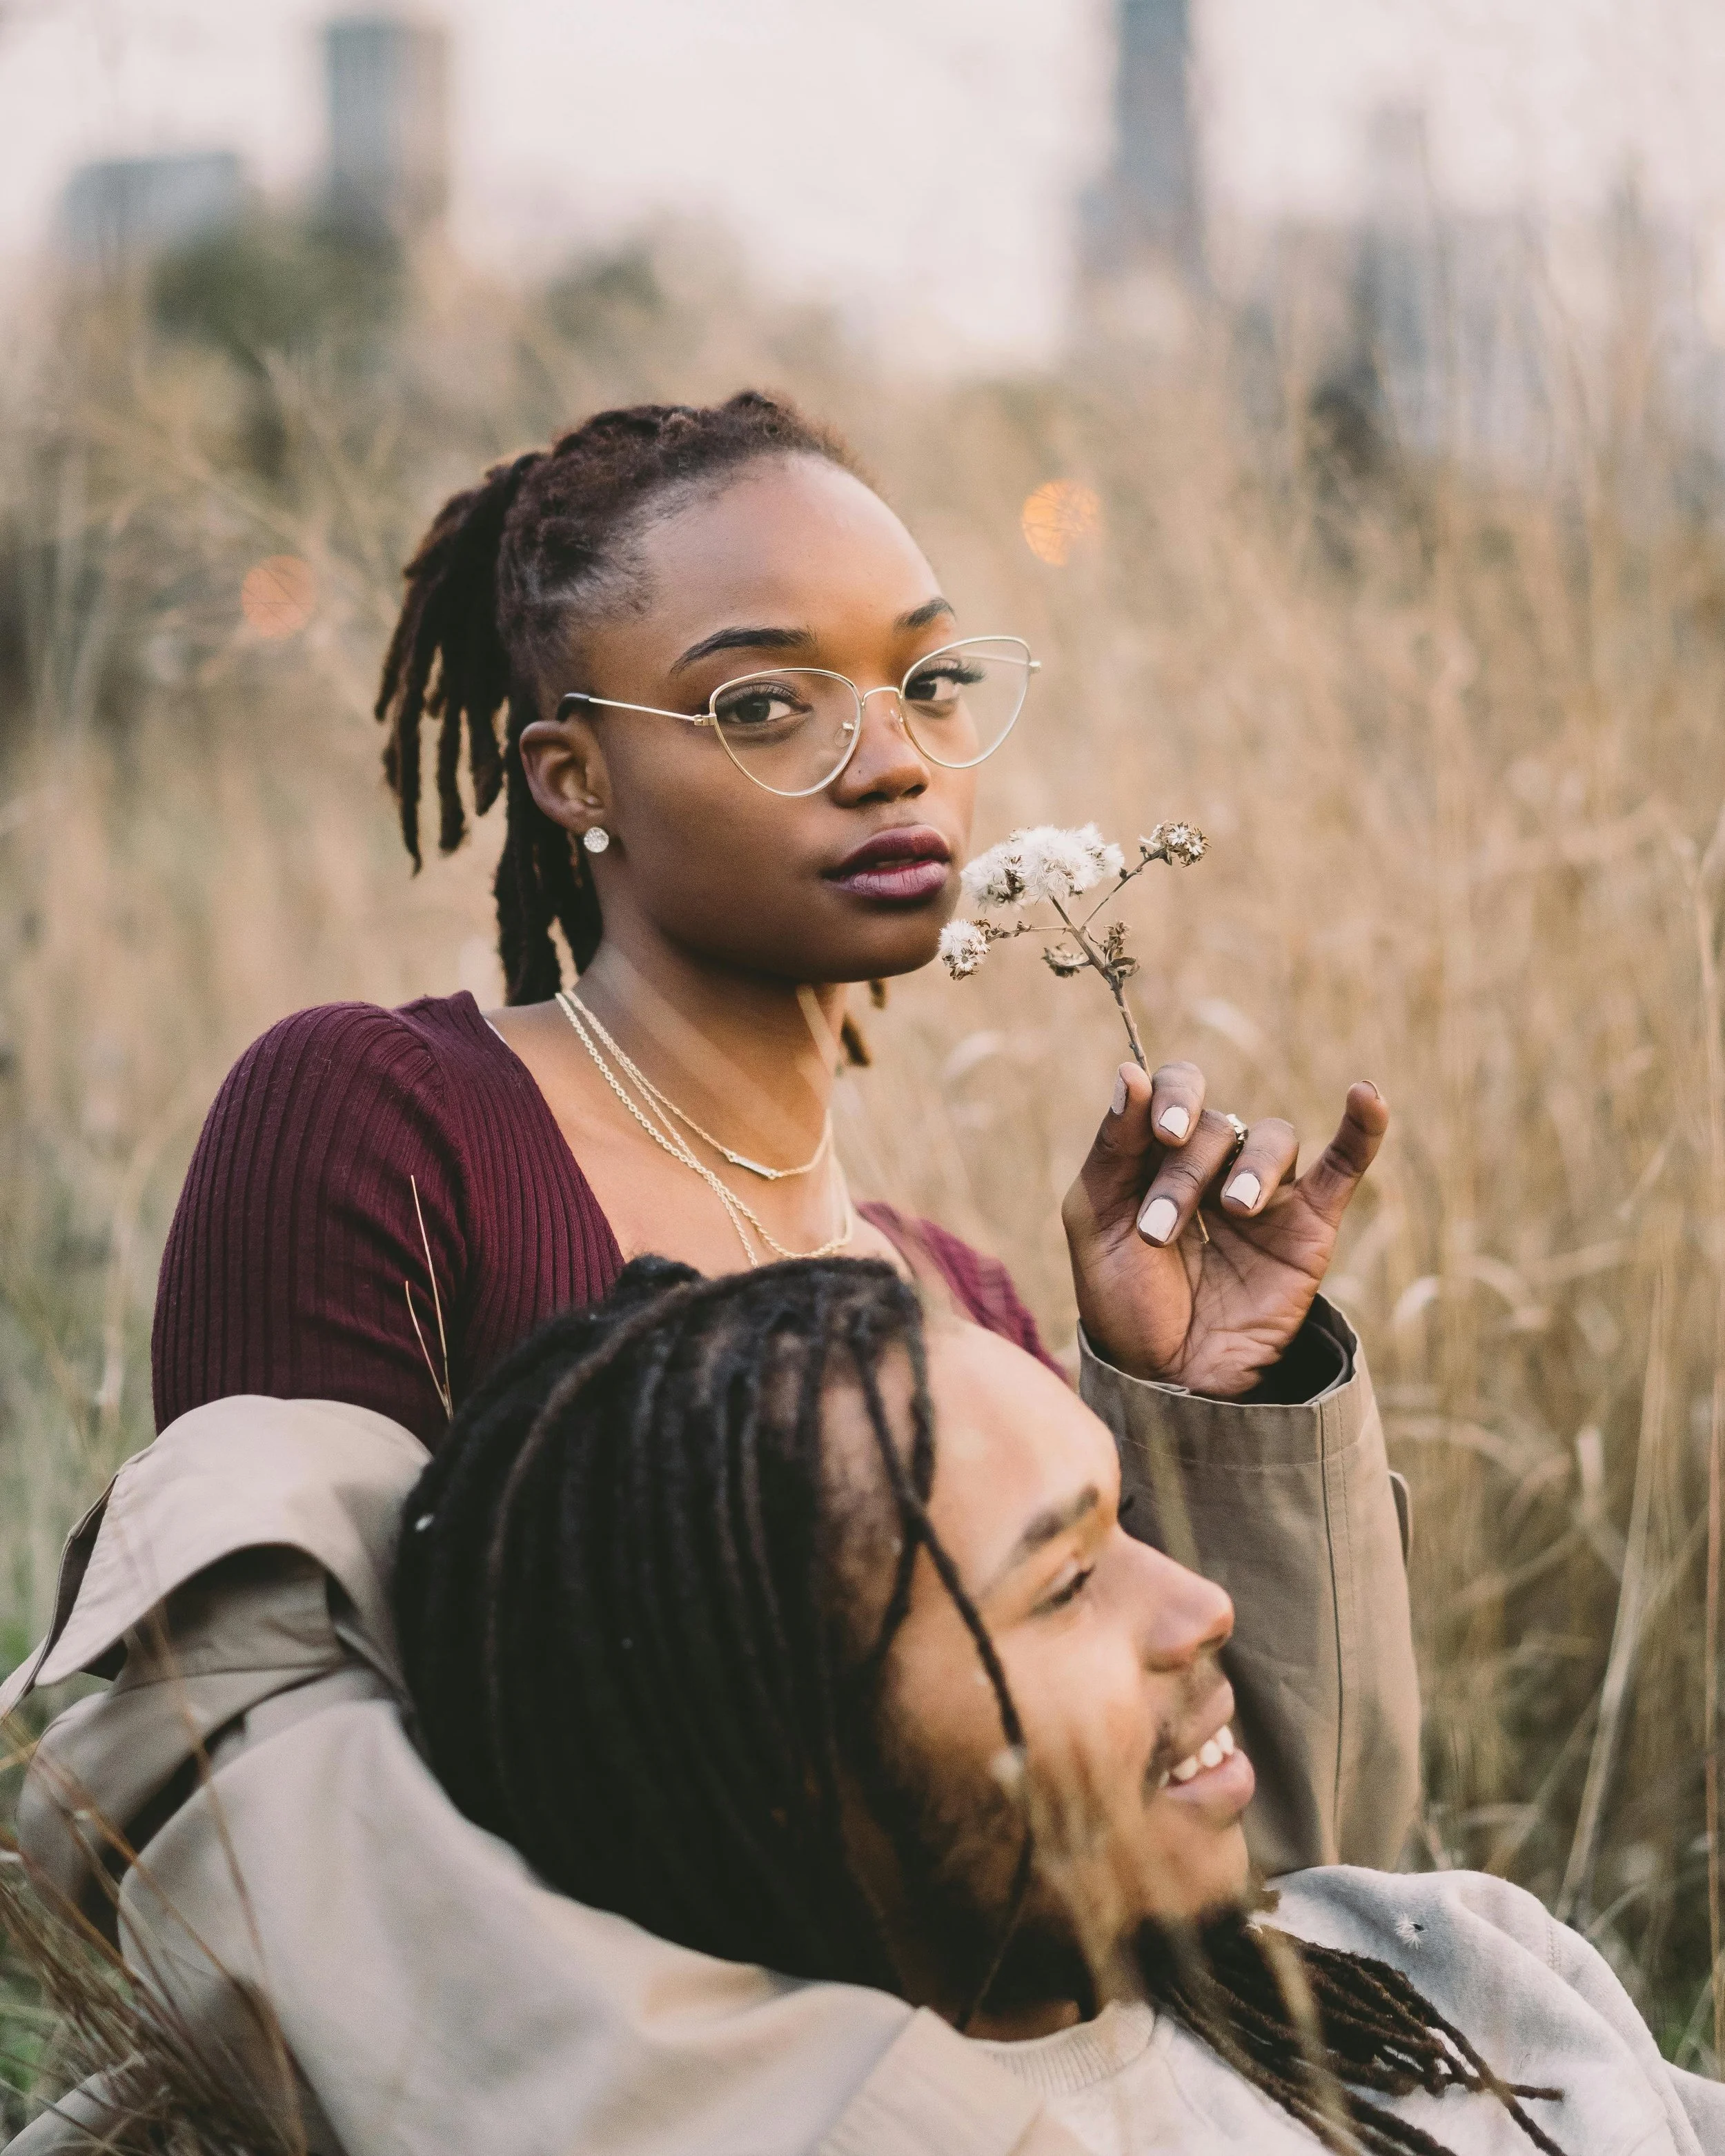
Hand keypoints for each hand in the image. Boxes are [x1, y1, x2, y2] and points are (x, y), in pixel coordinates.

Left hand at [1061, 1061, 1387, 1396]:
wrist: (1169, 1379)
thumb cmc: (1124, 1302)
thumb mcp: (1095, 1223)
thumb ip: (1112, 1148)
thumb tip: (1129, 1072)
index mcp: (1156, 1155)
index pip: (1175, 1088)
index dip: (1174, 1096)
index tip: (1163, 1133)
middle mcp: (1213, 1165)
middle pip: (1217, 1126)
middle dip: (1184, 1174)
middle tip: (1159, 1233)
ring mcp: (1264, 1194)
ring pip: (1272, 1139)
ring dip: (1253, 1168)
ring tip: (1236, 1212)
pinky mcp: (1308, 1227)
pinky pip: (1343, 1165)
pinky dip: (1361, 1130)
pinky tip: (1367, 1095)